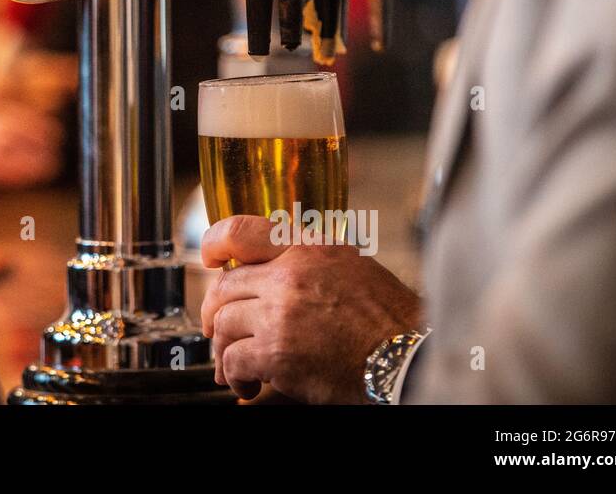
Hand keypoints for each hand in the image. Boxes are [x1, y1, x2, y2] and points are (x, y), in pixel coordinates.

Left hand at [200, 214, 420, 403]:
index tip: (208, 259)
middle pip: (224, 287)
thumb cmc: (387, 319)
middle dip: (214, 313)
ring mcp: (280, 312)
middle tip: (216, 330)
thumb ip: (307, 261)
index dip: (213, 243)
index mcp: (306, 247)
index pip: (239, 231)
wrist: (406, 358)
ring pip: (225, 325)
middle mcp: (289, 274)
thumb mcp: (349, 266)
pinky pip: (234, 360)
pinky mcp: (276, 351)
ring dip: (225, 350)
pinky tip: (248, 385)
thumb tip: (271, 269)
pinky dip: (235, 376)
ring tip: (236, 367)